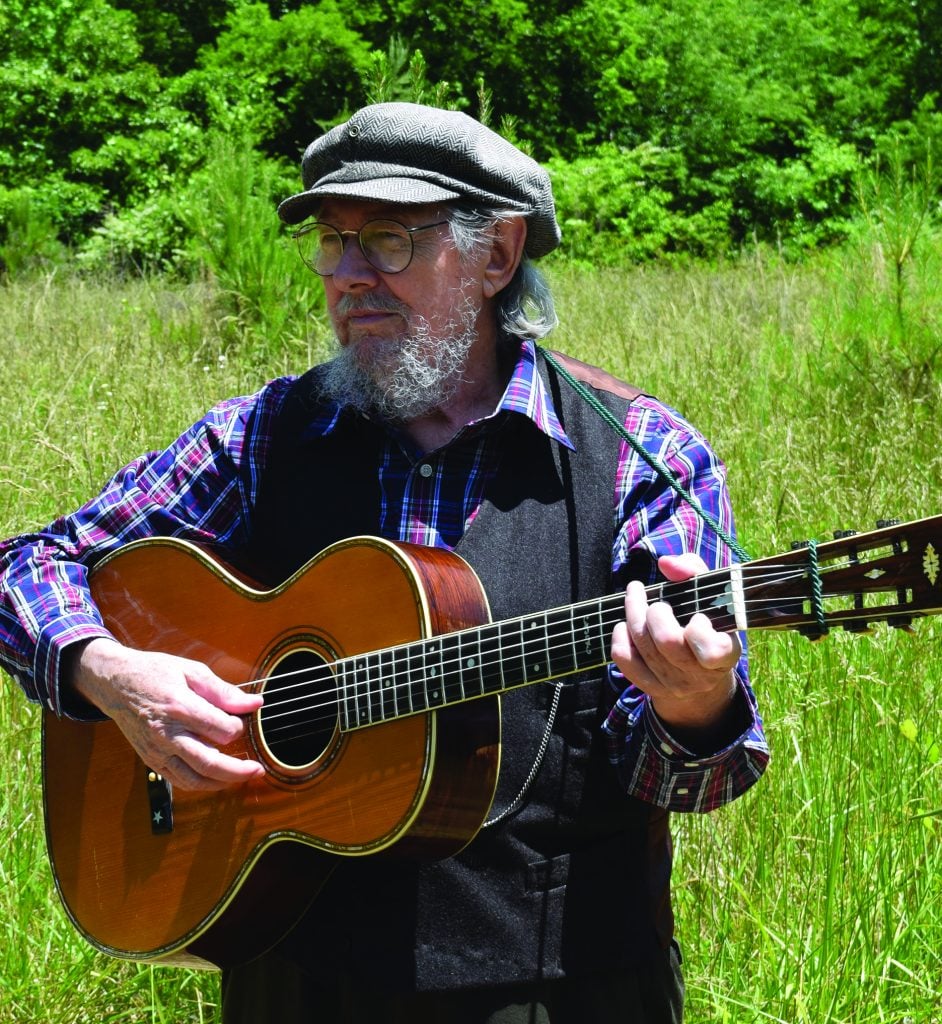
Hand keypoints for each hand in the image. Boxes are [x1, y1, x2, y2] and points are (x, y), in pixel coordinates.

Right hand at [67, 637, 265, 790]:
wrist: (115, 683)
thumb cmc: (155, 673)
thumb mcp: (192, 671)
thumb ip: (224, 691)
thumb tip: (255, 703)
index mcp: (179, 707)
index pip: (220, 729)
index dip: (238, 727)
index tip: (243, 720)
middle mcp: (166, 734)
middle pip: (208, 762)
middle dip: (238, 770)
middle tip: (258, 769)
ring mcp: (156, 751)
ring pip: (194, 779)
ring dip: (222, 782)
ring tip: (243, 776)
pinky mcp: (151, 760)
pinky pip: (179, 780)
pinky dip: (201, 783)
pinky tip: (217, 777)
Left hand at [610, 553, 742, 736]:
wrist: (700, 673)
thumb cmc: (707, 621)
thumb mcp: (711, 595)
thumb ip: (693, 571)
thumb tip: (666, 563)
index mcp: (725, 654)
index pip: (711, 650)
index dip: (699, 629)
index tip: (698, 615)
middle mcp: (701, 676)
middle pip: (667, 641)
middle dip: (655, 612)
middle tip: (657, 603)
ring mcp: (675, 685)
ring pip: (644, 646)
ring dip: (634, 614)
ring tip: (635, 597)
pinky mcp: (651, 688)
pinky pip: (625, 660)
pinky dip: (620, 637)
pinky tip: (625, 625)